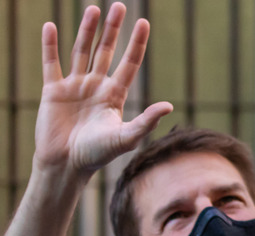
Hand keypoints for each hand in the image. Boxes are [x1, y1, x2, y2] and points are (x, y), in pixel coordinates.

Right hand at [34, 4, 171, 179]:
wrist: (66, 165)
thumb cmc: (98, 154)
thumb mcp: (125, 137)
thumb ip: (146, 121)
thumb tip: (169, 105)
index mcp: (115, 95)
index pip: (129, 63)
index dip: (136, 44)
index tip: (144, 23)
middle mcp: (96, 86)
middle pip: (106, 51)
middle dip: (112, 30)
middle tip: (118, 6)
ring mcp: (75, 86)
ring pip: (81, 51)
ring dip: (87, 30)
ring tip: (93, 9)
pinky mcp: (53, 90)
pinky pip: (51, 62)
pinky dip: (50, 45)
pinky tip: (51, 26)